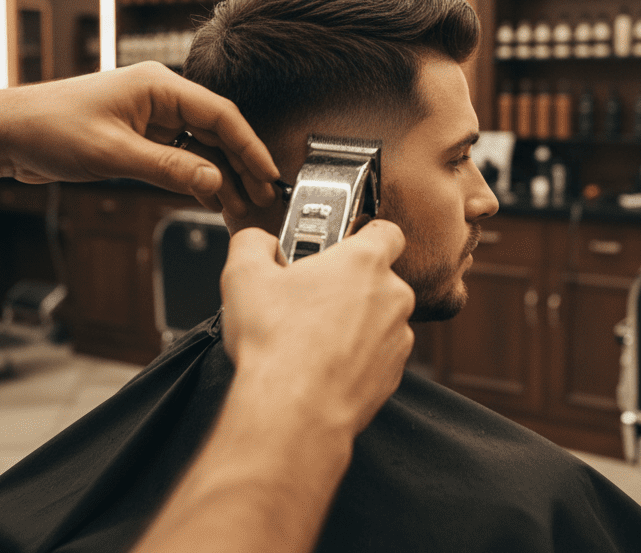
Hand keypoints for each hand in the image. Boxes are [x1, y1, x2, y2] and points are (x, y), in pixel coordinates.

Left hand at [0, 62, 279, 213]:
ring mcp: (150, 117)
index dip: (249, 147)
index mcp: (159, 85)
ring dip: (220, 176)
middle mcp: (160, 97)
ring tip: (242, 207)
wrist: (7, 133)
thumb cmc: (49, 129)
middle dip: (241, 166)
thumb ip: (169, 168)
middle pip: (217, 132)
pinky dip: (196, 178)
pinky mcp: (139, 137)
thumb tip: (215, 183)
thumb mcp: (113, 153)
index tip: (268, 174)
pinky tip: (210, 199)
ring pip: (200, 147)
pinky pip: (180, 156)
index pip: (221, 115)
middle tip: (263, 198)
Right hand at [220, 222, 414, 434]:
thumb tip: (259, 241)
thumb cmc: (276, 344)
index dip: (363, 233)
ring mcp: (398, 336)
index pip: (385, 230)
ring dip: (354, 321)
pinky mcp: (394, 372)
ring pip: (378, 317)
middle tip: (309, 296)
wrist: (294, 411)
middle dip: (347, 283)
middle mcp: (392, 295)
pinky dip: (357, 355)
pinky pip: (378, 353)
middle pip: (377, 277)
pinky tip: (323, 363)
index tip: (340, 244)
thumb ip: (253, 241)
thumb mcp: (243, 274)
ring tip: (311, 334)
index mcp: (365, 261)